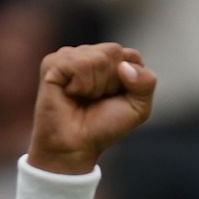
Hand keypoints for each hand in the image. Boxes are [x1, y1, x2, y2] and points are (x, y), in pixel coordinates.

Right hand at [28, 45, 155, 175]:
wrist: (76, 145)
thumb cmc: (104, 126)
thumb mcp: (138, 108)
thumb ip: (146, 82)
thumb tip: (124, 66)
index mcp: (113, 61)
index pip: (131, 56)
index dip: (129, 82)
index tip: (115, 98)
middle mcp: (91, 53)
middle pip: (114, 52)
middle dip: (111, 82)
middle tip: (97, 99)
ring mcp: (70, 56)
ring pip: (96, 58)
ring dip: (94, 86)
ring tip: (83, 97)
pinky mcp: (52, 63)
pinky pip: (77, 64)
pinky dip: (79, 85)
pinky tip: (70, 94)